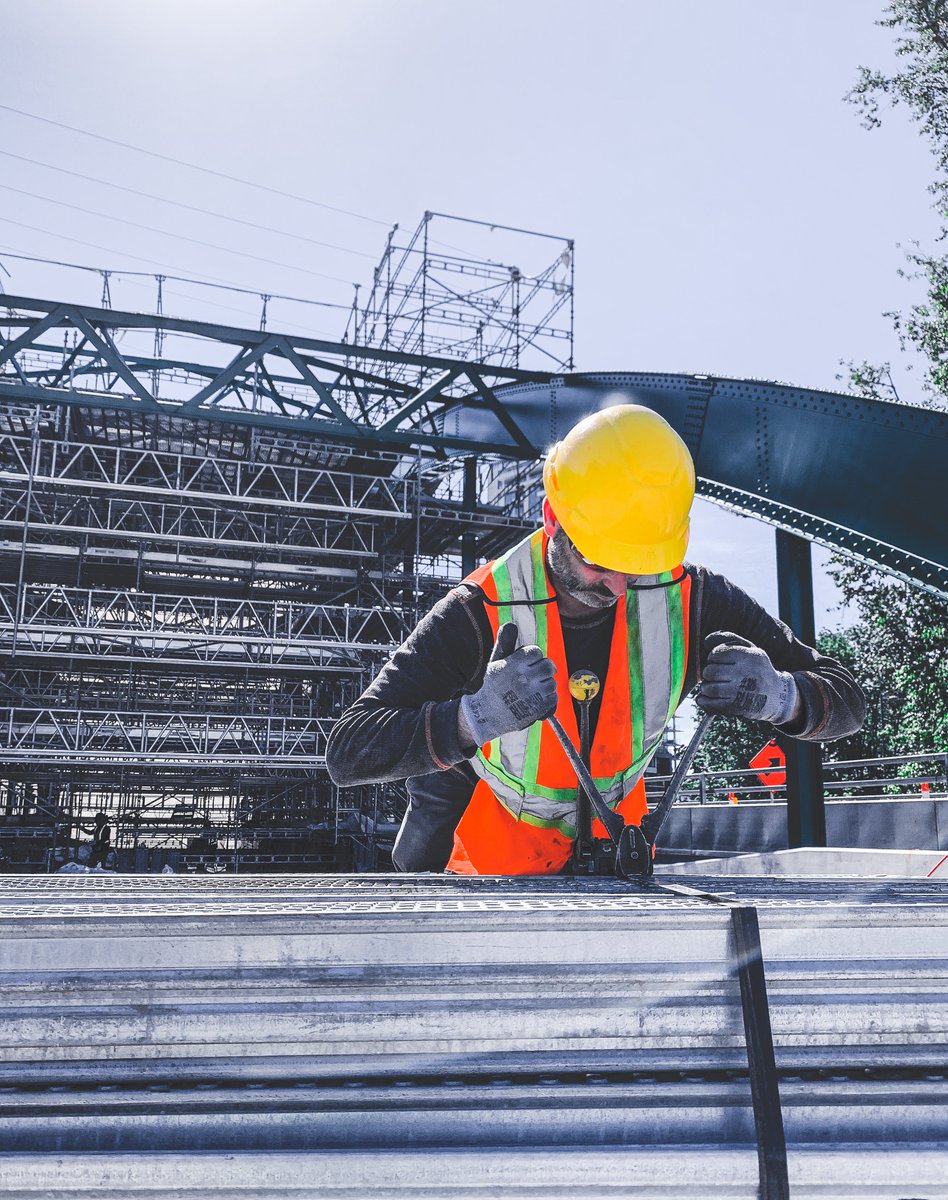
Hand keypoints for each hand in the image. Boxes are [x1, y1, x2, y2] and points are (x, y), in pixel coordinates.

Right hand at [458, 622, 557, 745]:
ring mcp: (533, 694)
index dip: (533, 657)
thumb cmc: (490, 686)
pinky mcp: (539, 708)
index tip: (527, 663)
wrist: (486, 715)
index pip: (536, 651)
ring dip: (545, 684)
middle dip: (544, 669)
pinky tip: (535, 700)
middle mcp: (525, 678)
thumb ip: (505, 642)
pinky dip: (547, 698)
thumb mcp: (494, 662)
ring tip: (531, 690)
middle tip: (534, 675)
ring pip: (552, 682)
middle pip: (548, 665)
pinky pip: (554, 697)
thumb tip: (511, 624)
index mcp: (514, 664)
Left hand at [695, 631, 798, 724]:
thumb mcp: (751, 649)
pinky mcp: (737, 707)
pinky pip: (711, 704)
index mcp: (749, 656)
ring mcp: (741, 692)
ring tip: (712, 687)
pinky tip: (706, 698)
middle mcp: (746, 673)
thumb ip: (729, 639)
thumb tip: (706, 641)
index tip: (717, 662)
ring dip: (706, 688)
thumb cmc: (758, 669)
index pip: (717, 653)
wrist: (778, 696)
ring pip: (710, 688)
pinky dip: (704, 701)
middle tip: (713, 676)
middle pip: (711, 671)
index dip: (713, 657)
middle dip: (708, 673)